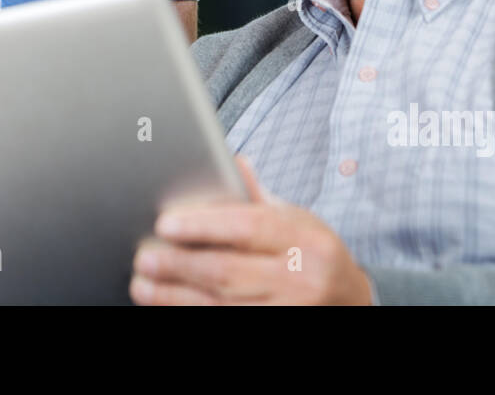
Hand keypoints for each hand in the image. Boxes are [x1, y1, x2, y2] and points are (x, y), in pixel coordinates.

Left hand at [130, 155, 373, 304]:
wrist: (351, 302)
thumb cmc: (315, 254)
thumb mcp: (298, 219)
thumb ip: (260, 197)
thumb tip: (233, 161)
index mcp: (307, 240)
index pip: (248, 228)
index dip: (203, 225)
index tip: (165, 224)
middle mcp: (301, 280)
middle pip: (228, 271)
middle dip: (178, 264)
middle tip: (144, 256)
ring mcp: (288, 313)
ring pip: (221, 306)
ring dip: (174, 296)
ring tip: (143, 284)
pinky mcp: (275, 333)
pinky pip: (225, 324)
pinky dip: (191, 313)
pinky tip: (167, 305)